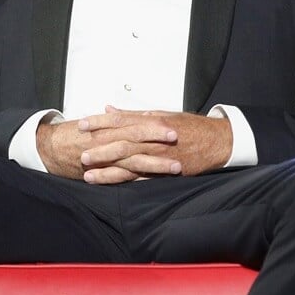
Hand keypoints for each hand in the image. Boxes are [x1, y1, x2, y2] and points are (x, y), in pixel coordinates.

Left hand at [37, 106, 232, 184]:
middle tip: (80, 152)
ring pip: (128, 164)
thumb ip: (133, 114)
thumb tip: (110, 110)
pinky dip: (124, 181)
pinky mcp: (164, 173)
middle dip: (99, 148)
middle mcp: (153, 139)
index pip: (120, 121)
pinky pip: (141, 179)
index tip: (82, 124)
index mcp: (150, 122)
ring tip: (88, 174)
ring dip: (106, 170)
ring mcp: (158, 157)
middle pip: (121, 143)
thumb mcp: (160, 114)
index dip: (99, 123)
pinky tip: (110, 184)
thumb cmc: (188, 126)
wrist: (215, 141)